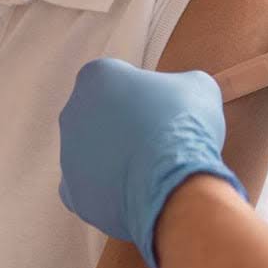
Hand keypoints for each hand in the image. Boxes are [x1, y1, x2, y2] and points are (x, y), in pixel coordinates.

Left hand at [58, 58, 245, 267]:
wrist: (174, 183)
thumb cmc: (184, 126)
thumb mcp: (198, 86)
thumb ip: (180, 84)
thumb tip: (181, 95)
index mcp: (96, 76)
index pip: (119, 79)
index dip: (145, 93)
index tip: (163, 108)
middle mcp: (73, 112)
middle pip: (101, 116)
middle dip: (125, 125)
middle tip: (158, 138)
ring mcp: (68, 155)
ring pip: (94, 153)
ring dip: (117, 157)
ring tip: (151, 168)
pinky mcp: (74, 192)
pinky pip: (91, 186)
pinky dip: (111, 188)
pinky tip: (136, 189)